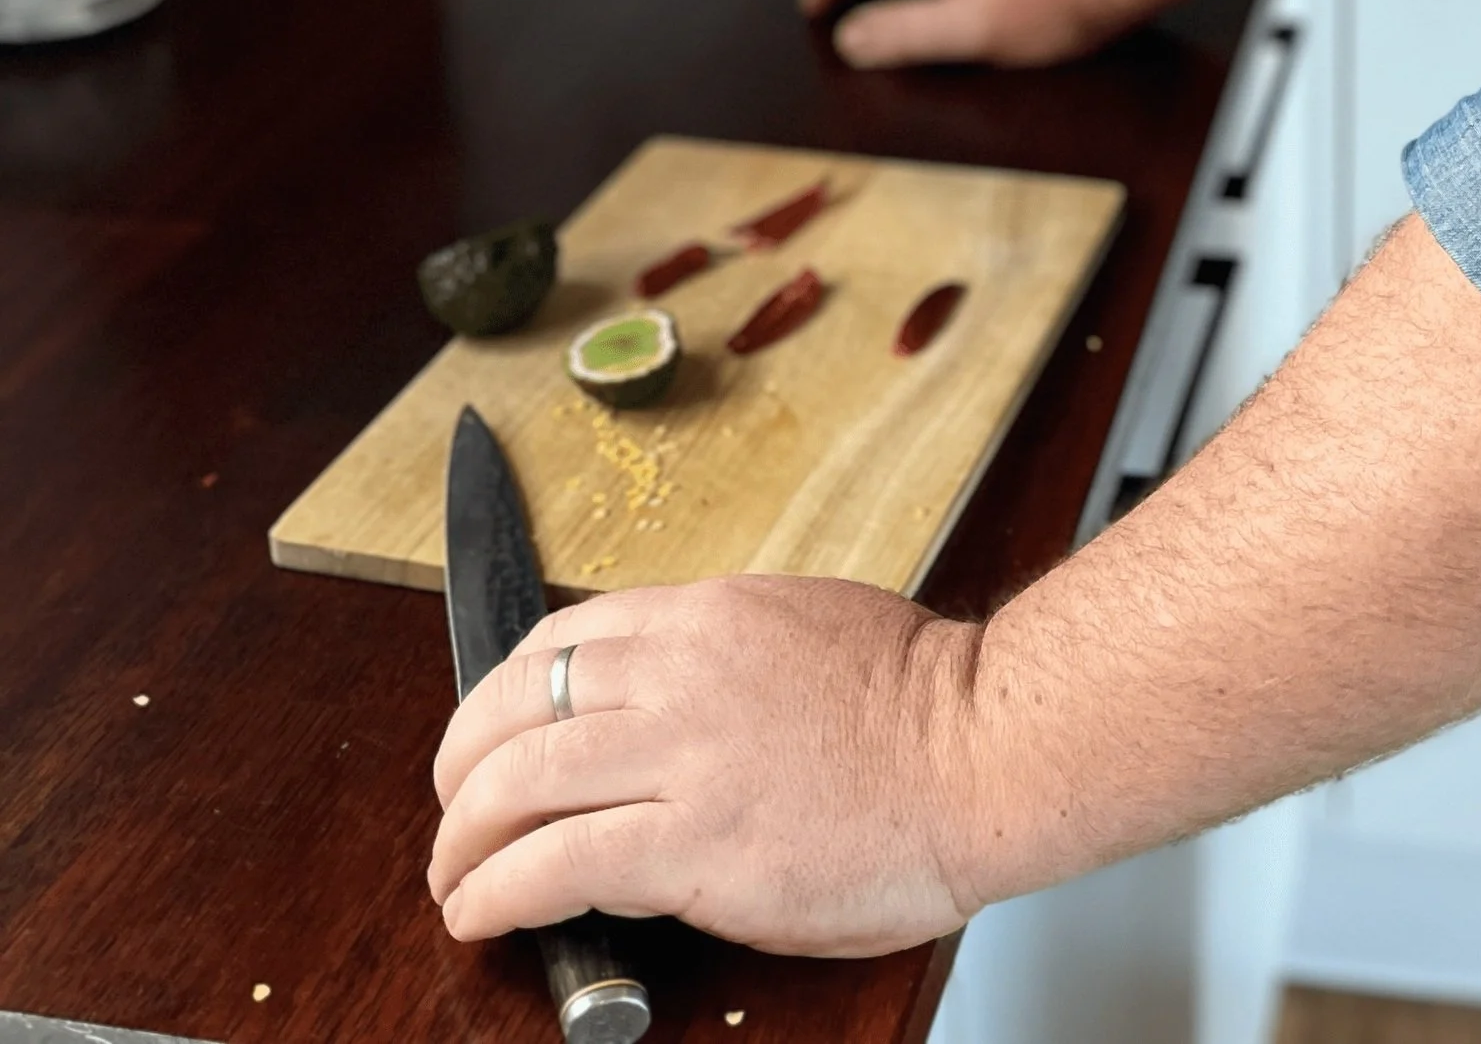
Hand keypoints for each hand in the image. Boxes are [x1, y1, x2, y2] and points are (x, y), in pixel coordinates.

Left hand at [428, 575, 979, 956]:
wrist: (983, 752)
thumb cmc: (922, 704)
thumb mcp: (806, 628)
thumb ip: (729, 656)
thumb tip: (677, 696)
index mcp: (708, 615)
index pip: (563, 636)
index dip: (504, 689)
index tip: (491, 731)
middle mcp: (679, 672)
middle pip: (517, 702)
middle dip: (461, 762)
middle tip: (452, 809)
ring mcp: (682, 756)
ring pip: (518, 781)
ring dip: (461, 836)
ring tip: (450, 876)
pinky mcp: (692, 845)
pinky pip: (555, 863)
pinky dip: (497, 890)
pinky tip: (479, 913)